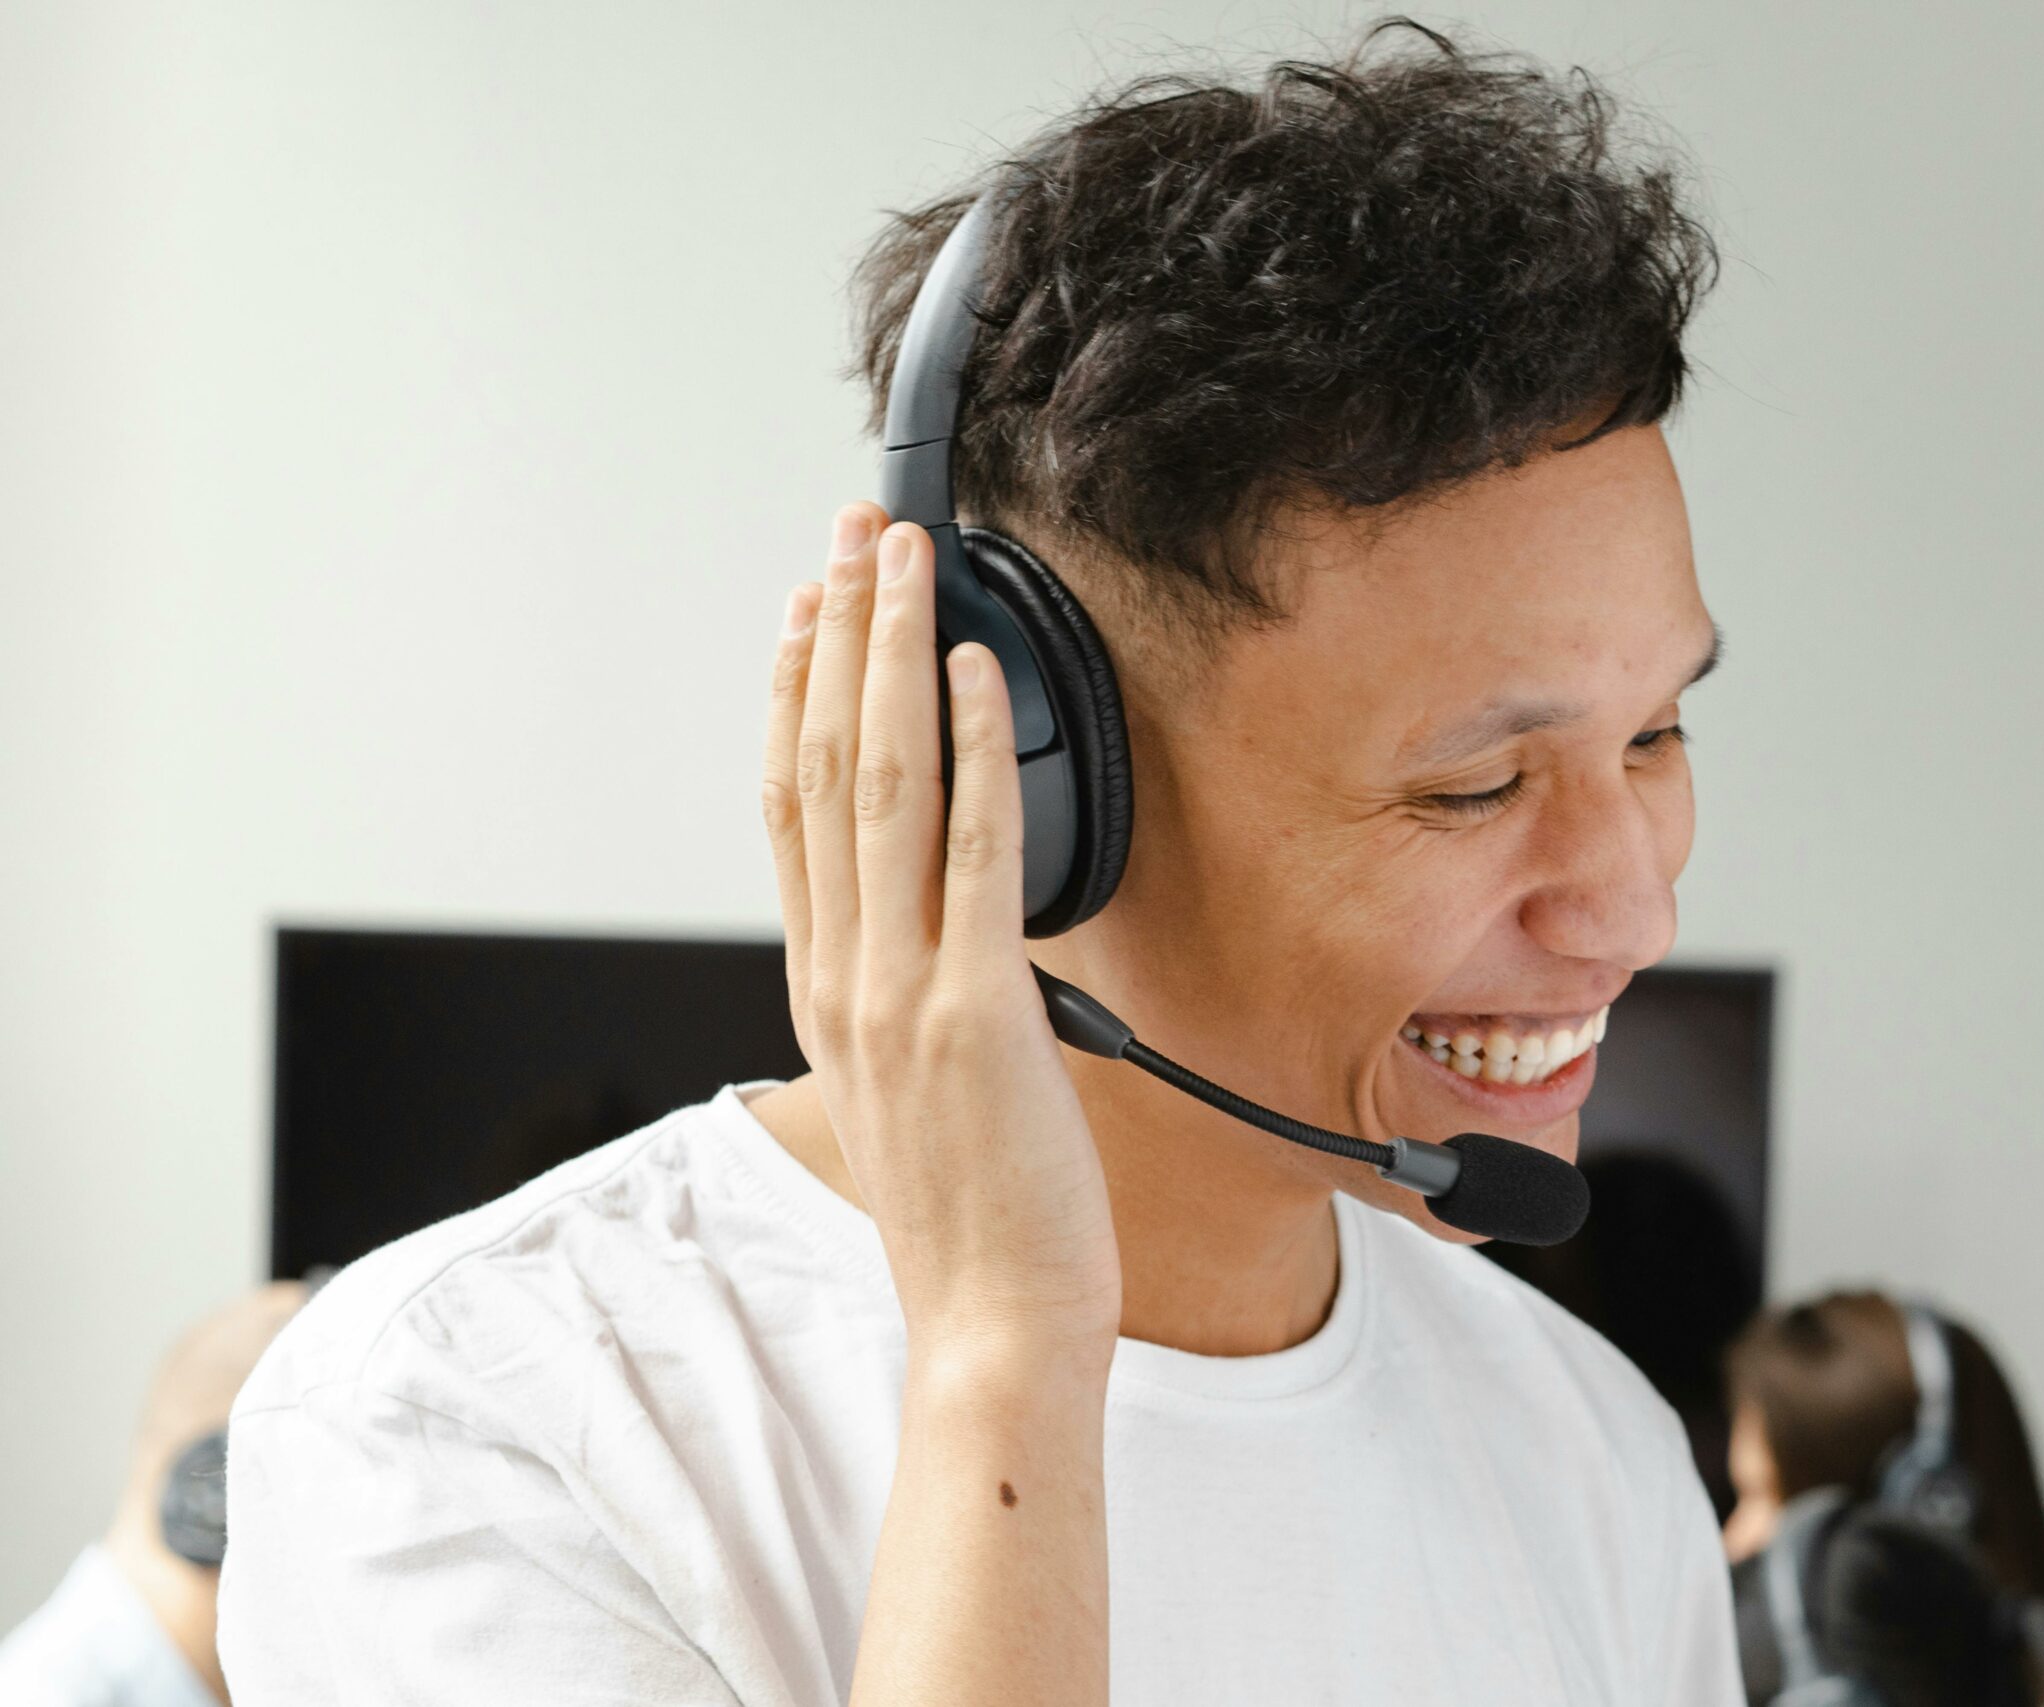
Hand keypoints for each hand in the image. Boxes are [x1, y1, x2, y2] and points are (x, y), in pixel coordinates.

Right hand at [762, 505, 1121, 1366]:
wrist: (993, 1323)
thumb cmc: (970, 1217)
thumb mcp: (904, 1088)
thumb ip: (898, 998)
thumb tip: (933, 933)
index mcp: (824, 989)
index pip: (790, 811)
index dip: (794, 697)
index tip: (806, 613)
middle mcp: (844, 975)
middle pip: (825, 767)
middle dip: (840, 637)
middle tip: (855, 536)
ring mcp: (901, 988)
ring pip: (882, 785)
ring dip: (893, 657)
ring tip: (906, 561)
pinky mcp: (978, 1007)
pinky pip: (975, 850)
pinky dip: (973, 748)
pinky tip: (977, 672)